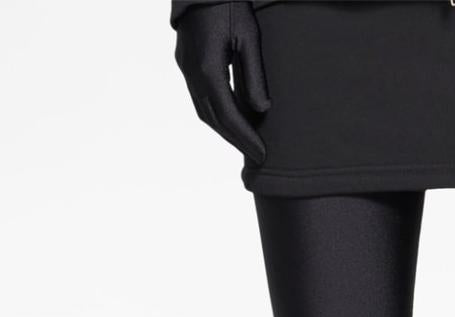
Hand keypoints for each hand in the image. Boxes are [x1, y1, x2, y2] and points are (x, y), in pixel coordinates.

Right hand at [175, 2, 269, 163]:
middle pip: (214, 119)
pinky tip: (232, 120)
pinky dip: (217, 114)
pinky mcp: (186, 62)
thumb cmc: (230, 4)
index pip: (228, 116)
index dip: (246, 138)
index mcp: (208, 69)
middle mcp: (192, 73)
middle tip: (257, 156)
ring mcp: (186, 68)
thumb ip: (255, 76)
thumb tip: (262, 111)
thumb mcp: (249, 37)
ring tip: (246, 143)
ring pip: (204, 111)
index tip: (262, 154)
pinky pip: (200, 98)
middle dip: (236, 140)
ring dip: (225, 130)